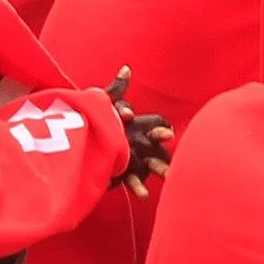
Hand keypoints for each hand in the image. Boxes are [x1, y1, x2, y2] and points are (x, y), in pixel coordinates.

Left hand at [107, 71, 176, 185]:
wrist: (87, 142)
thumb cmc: (101, 120)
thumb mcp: (107, 102)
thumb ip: (117, 88)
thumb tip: (126, 68)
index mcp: (140, 126)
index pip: (156, 126)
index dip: (162, 130)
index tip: (168, 135)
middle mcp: (142, 143)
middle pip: (160, 147)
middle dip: (166, 152)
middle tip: (176, 160)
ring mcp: (136, 160)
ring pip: (152, 166)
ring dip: (161, 171)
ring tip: (169, 177)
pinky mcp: (124, 174)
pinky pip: (132, 181)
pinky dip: (138, 187)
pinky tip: (143, 195)